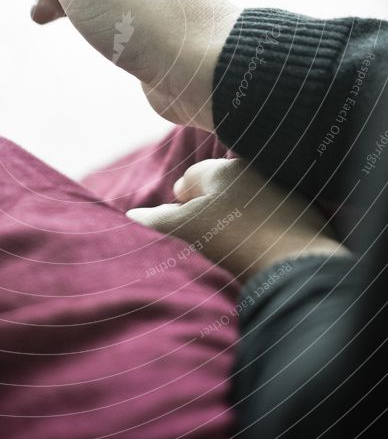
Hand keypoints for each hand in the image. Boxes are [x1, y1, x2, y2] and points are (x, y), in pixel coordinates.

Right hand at [127, 158, 347, 279]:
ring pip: (249, 203)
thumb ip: (149, 222)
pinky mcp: (307, 215)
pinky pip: (276, 218)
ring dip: (239, 219)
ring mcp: (284, 191)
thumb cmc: (229, 244)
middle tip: (206, 240)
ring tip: (235, 248)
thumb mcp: (178, 233)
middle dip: (210, 209)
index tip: (182, 226)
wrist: (296, 268)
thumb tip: (132, 217)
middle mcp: (254, 171)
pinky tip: (263, 250)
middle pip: (220, 189)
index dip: (180, 205)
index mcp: (221, 170)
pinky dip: (266, 230)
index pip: (189, 181)